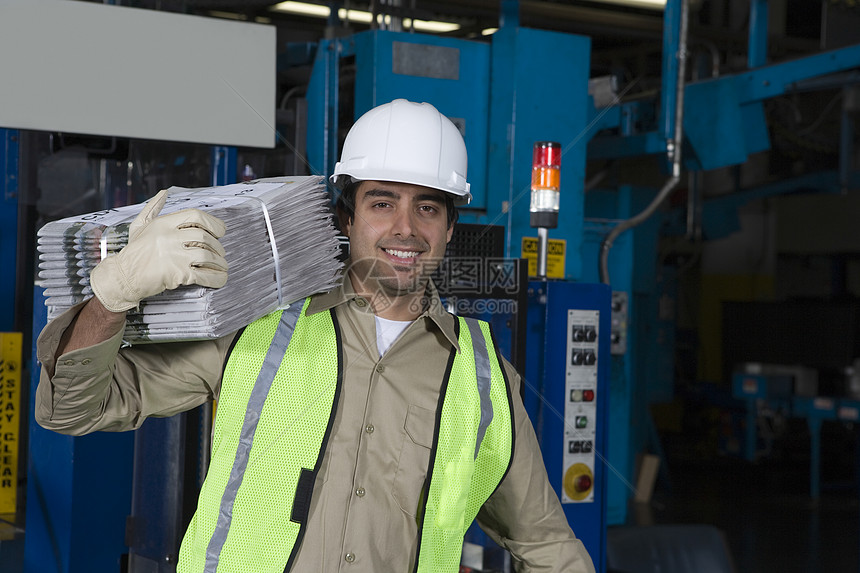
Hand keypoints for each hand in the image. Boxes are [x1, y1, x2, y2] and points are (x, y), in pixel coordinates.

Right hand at [90, 189, 228, 311]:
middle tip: (220, 253)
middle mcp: (168, 237)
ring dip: (219, 262)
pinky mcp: (177, 274)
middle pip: (204, 237)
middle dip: (217, 246)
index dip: (213, 222)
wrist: (122, 278)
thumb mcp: (140, 226)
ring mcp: (173, 256)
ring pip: (207, 255)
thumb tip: (164, 193)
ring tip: (222, 265)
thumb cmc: (133, 252)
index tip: (221, 231)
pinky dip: (216, 277)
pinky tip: (220, 277)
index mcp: (163, 224)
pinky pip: (204, 275)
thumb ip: (153, 208)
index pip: (195, 216)